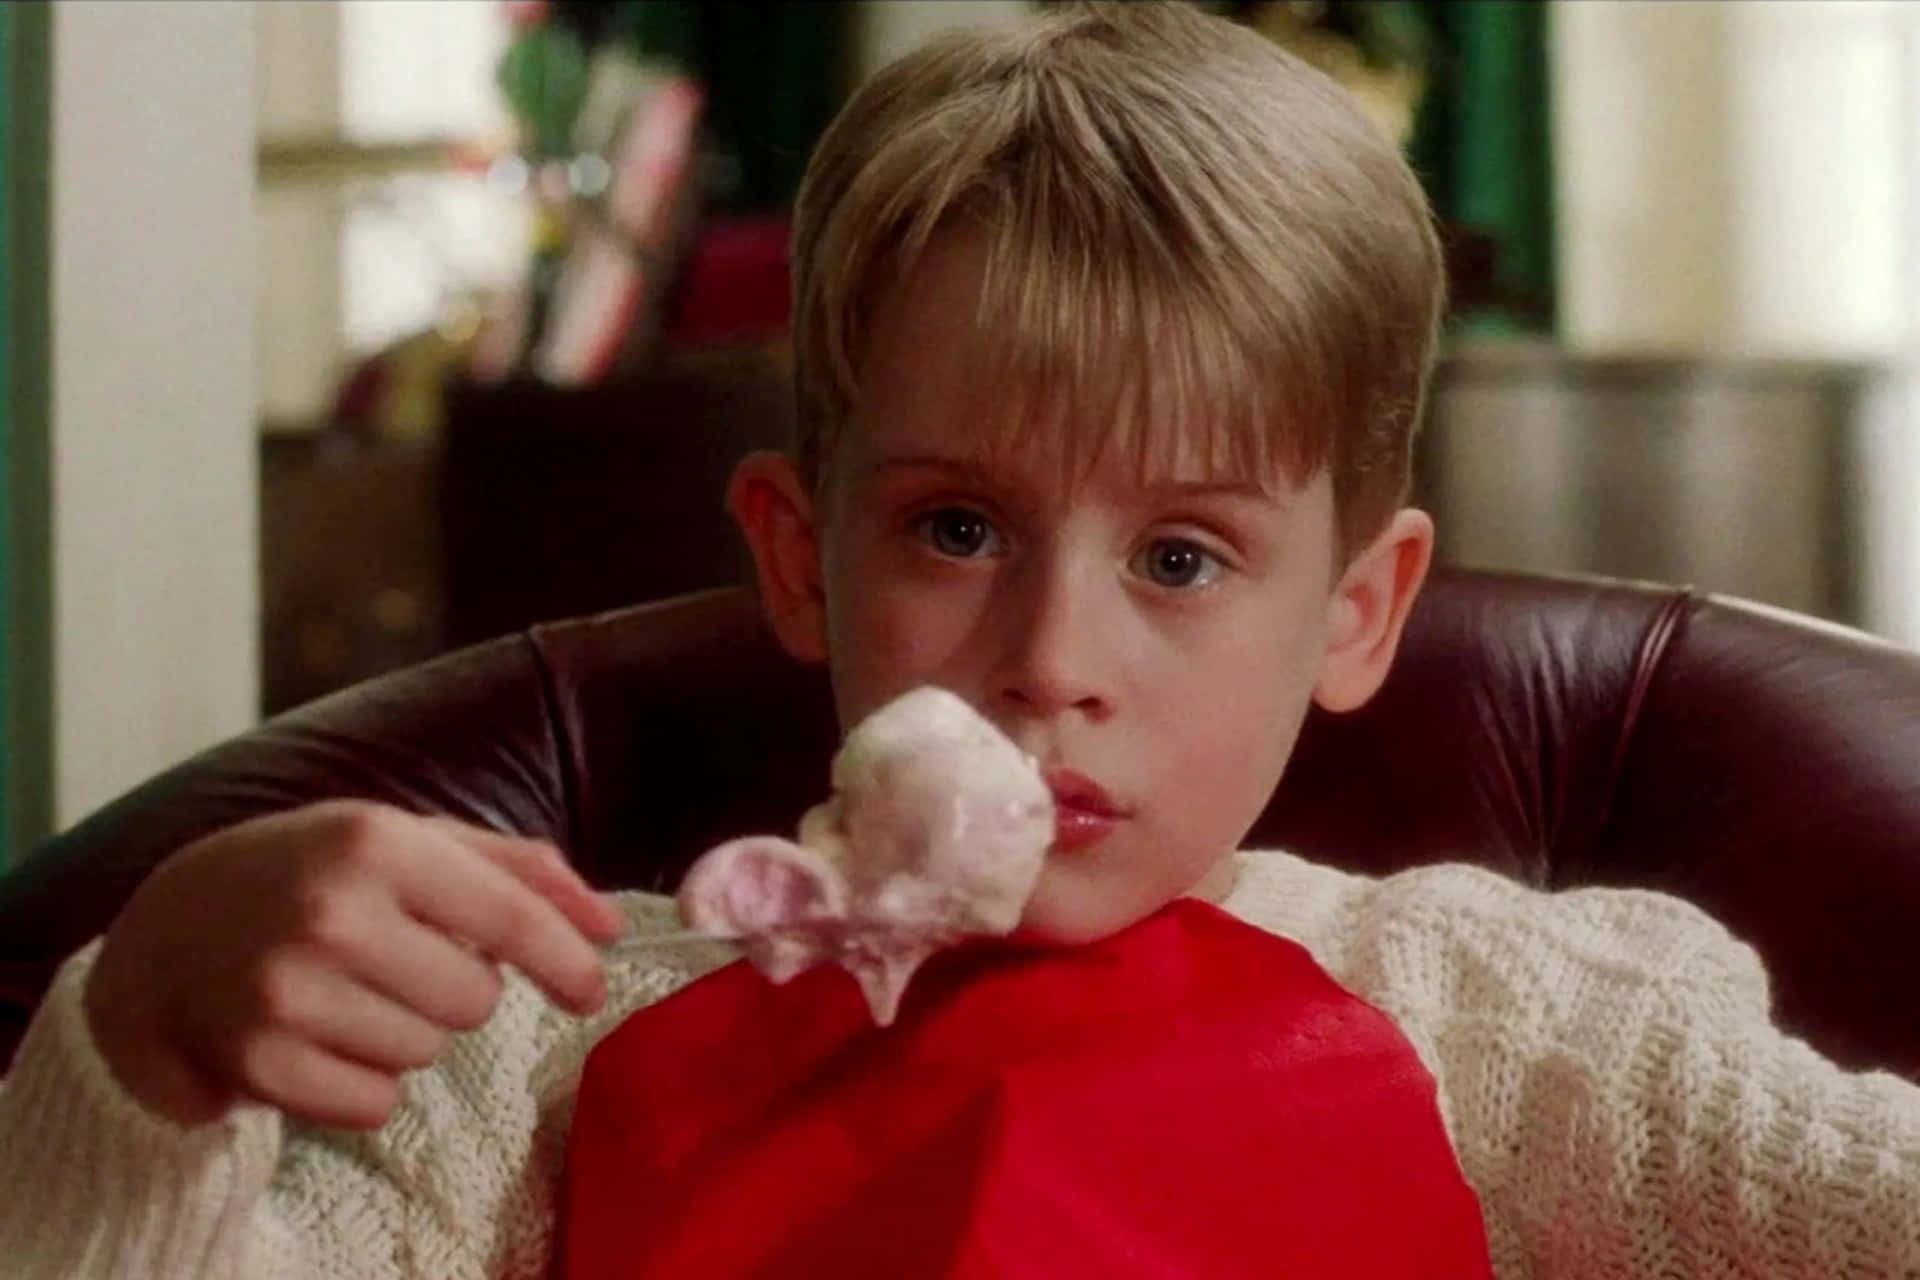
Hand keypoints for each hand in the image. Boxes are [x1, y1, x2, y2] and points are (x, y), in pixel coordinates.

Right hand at [82, 800, 624, 1130]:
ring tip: (347, 991)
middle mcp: (331, 912)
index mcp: (377, 841)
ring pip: (425, 1053)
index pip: (509, 914)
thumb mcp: (408, 840)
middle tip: (396, 961)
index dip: (565, 958)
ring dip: (404, 1032)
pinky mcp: (255, 1060)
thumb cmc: (316, 875)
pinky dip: (362, 1084)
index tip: (592, 987)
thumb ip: (518, 871)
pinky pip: (373, 1105)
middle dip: (454, 988)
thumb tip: (609, 924)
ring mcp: (286, 989)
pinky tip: (320, 1038)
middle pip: (475, 1000)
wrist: (167, 930)